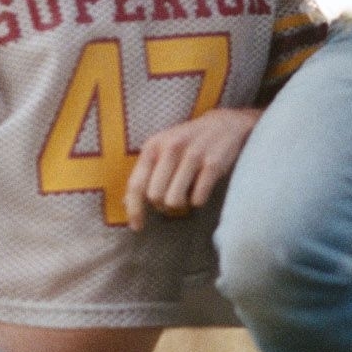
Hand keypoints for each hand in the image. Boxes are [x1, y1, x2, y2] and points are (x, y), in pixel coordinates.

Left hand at [126, 107, 261, 227]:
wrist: (226, 124)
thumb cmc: (189, 142)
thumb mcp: (163, 149)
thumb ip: (146, 172)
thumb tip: (125, 202)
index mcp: (154, 146)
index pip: (136, 184)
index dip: (134, 209)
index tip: (137, 227)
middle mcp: (171, 148)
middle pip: (155, 196)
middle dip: (162, 205)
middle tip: (172, 200)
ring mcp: (193, 155)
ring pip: (174, 200)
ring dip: (180, 205)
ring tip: (186, 195)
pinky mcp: (213, 164)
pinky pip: (198, 198)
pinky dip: (198, 201)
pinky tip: (201, 191)